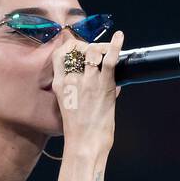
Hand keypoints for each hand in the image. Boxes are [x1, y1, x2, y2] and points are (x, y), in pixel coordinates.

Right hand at [52, 29, 123, 157]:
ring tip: (107, 51)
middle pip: (78, 50)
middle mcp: (71, 79)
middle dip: (89, 47)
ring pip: (93, 52)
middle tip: (98, 52)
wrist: (85, 143)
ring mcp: (87, 81)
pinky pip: (109, 60)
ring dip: (102, 48)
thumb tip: (97, 78)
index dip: (70, 46)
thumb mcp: (69, 106)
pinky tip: (120, 37)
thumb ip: (76, 90)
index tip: (79, 48)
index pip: (59, 54)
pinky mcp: (103, 85)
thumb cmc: (79, 130)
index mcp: (60, 84)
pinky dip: (116, 46)